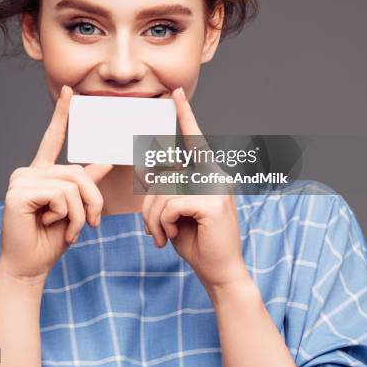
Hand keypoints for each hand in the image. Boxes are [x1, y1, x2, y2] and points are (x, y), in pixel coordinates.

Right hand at [0, 85, 112, 284]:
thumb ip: (88, 182)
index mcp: (41, 172)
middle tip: (93, 224)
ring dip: (80, 213)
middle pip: (77, 172)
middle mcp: (28, 172)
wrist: (30, 267)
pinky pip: (60, 196)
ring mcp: (20, 180)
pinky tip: (51, 225)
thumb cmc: (51, 238)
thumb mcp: (76, 207)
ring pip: (71, 185)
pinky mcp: (18, 193)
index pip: (53, 138)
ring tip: (70, 229)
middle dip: (93, 200)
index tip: (70, 92)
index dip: (62, 114)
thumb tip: (106, 158)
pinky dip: (66, 216)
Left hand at [142, 87, 249, 289]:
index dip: (184, 115)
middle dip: (149, 204)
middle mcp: (215, 175)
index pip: (194, 139)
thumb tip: (145, 169)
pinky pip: (169, 204)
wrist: (220, 272)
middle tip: (151, 230)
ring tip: (160, 236)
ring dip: (153, 218)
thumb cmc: (197, 241)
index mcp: (209, 173)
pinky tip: (169, 237)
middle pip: (165, 174)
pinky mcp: (211, 202)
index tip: (175, 93)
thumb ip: (167, 189)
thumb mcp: (176, 211)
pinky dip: (161, 223)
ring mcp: (215, 187)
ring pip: (163, 190)